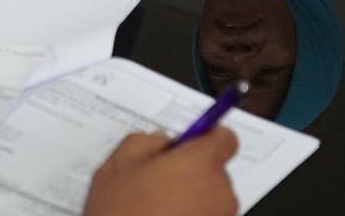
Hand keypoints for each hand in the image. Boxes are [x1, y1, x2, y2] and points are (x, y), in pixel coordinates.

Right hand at [83, 128, 239, 215]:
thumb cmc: (122, 214)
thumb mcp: (118, 166)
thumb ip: (144, 142)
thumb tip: (160, 141)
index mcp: (200, 163)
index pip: (226, 138)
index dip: (207, 136)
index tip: (189, 142)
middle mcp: (219, 191)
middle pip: (214, 170)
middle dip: (190, 170)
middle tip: (158, 179)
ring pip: (208, 196)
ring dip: (189, 197)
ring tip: (155, 206)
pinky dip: (188, 215)